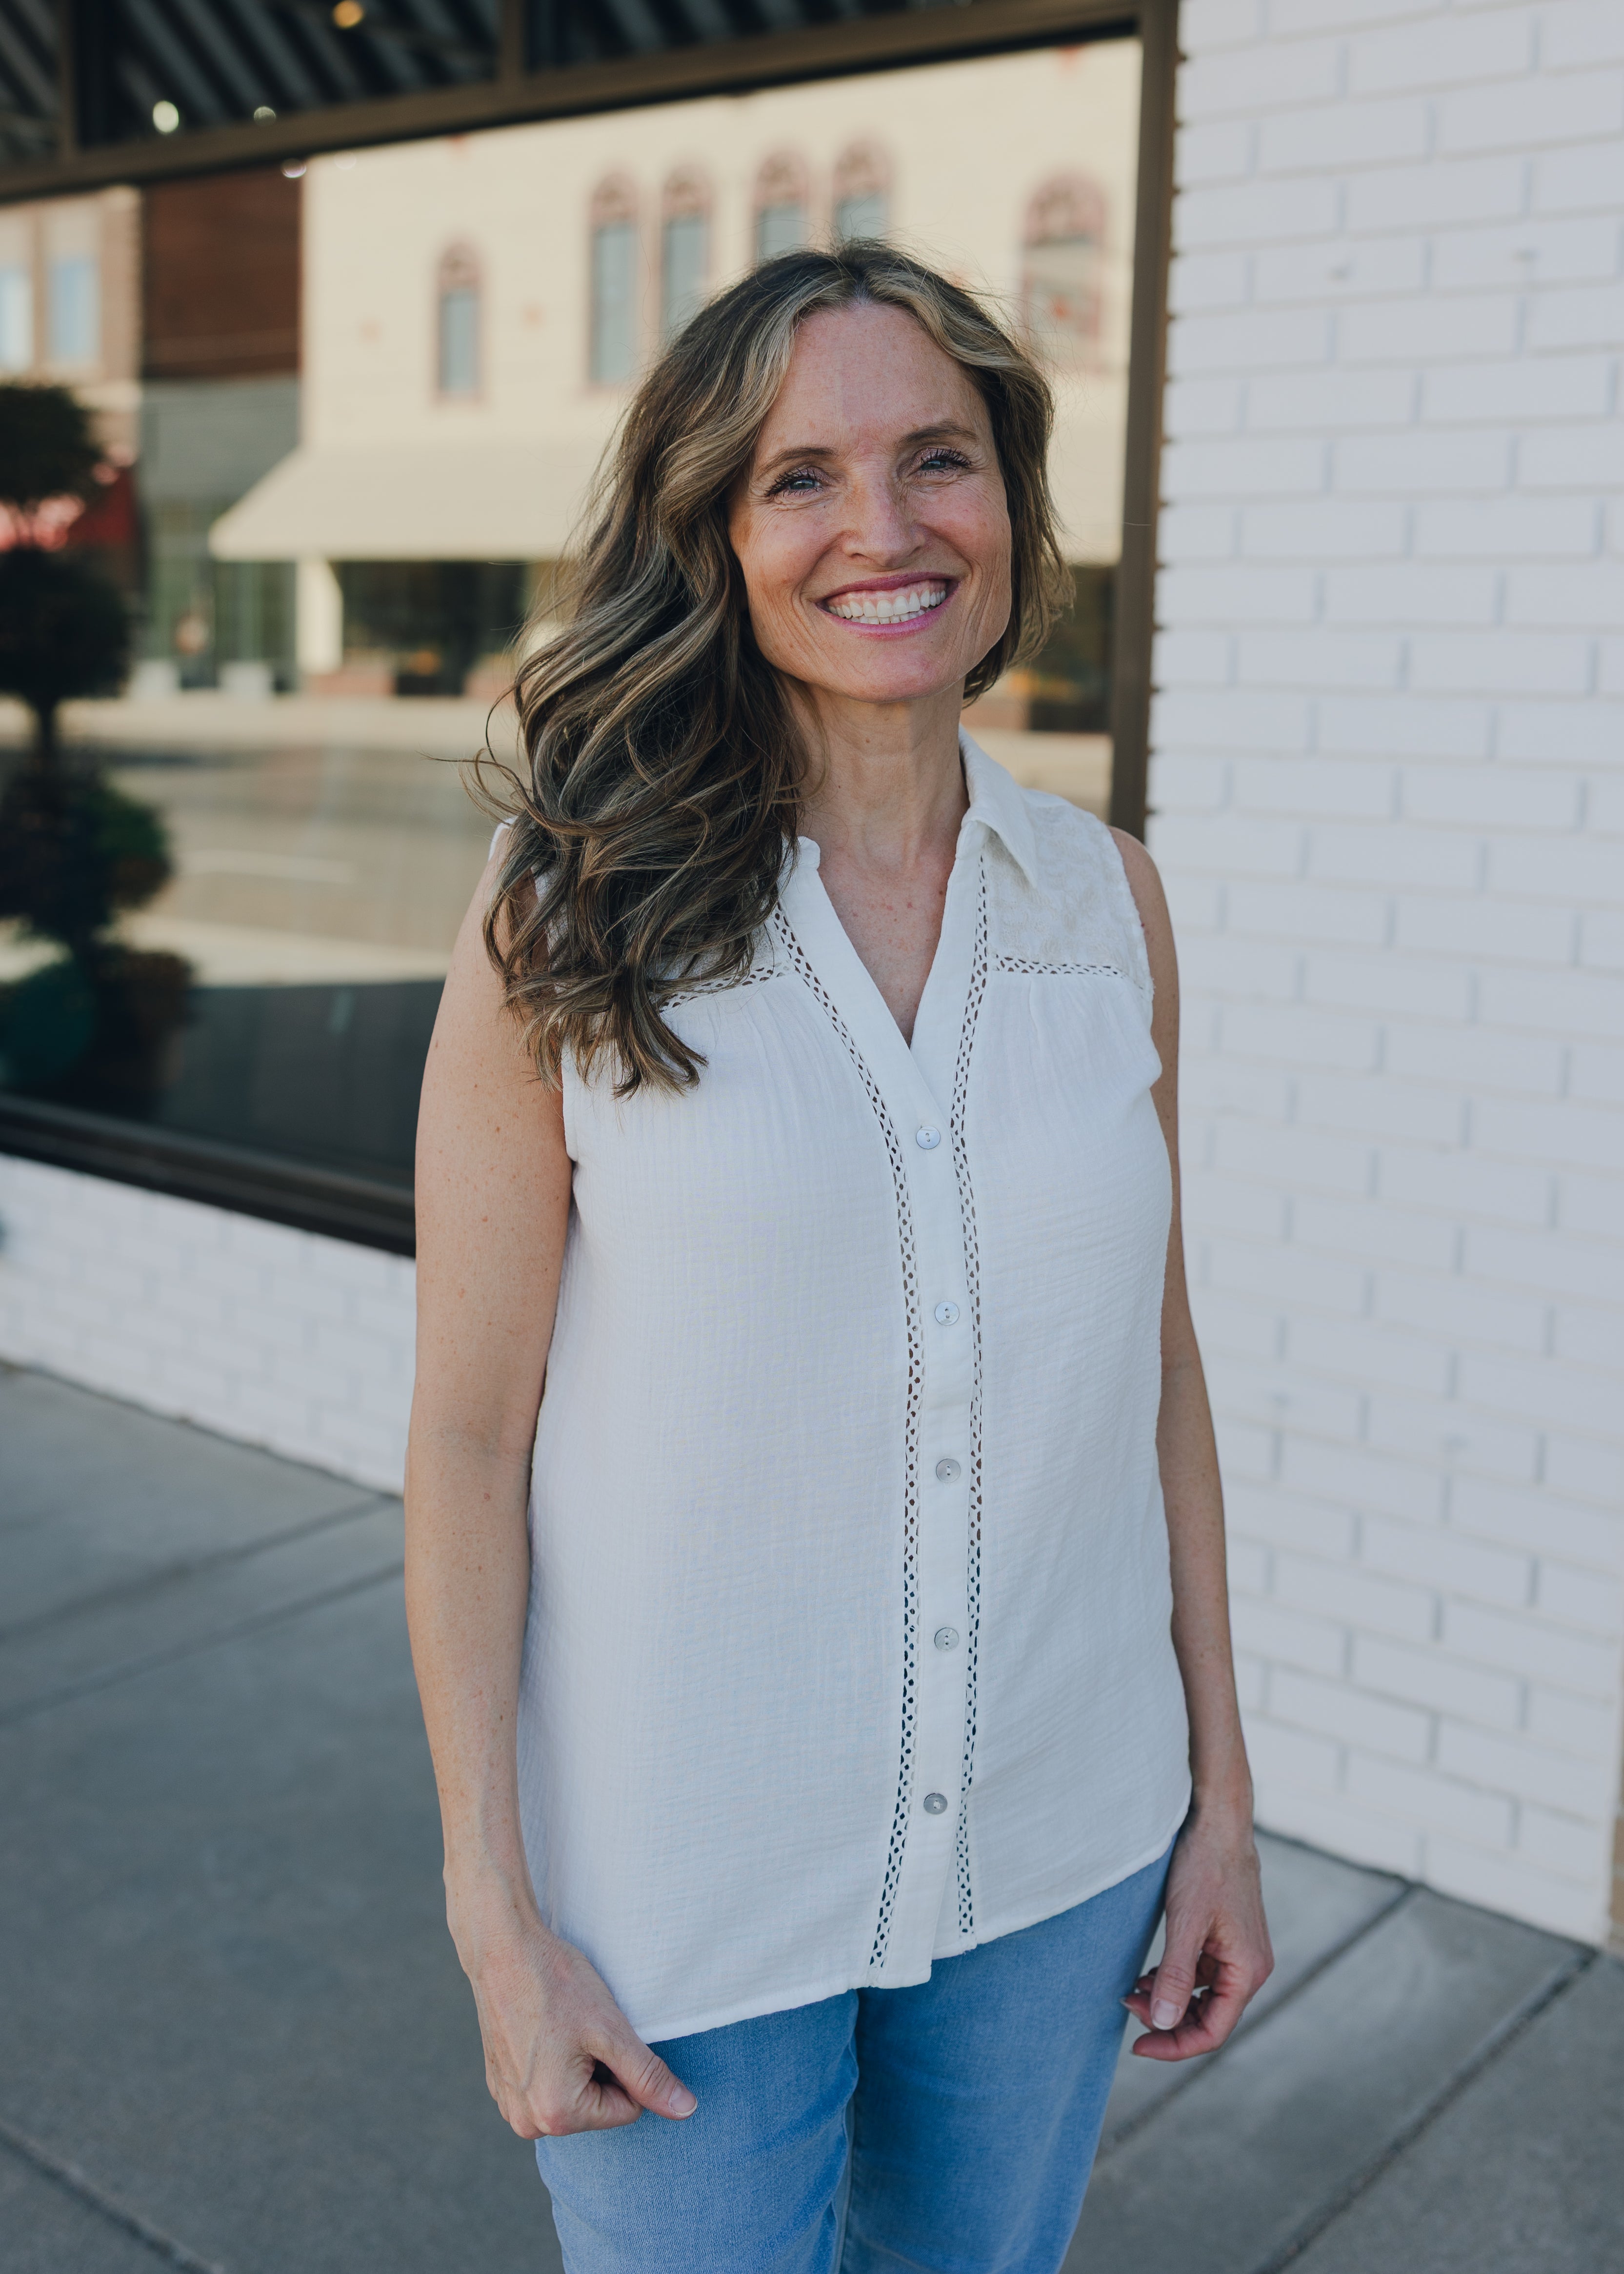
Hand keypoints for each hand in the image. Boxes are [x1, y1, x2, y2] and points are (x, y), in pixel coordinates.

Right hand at [454, 1895, 696, 2136]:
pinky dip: (552, 2062)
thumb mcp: (611, 2030)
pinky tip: (543, 2030)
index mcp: (557, 2115)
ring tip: (563, 2028)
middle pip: (598, 2106)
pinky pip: (546, 2086)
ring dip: (578, 2065)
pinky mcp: (500, 2086)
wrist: (502, 1950)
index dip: (626, 2067)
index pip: (626, 2109)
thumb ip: (649, 2076)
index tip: (602, 2032)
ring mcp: (509, 2105)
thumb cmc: (556, 1984)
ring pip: (573, 2095)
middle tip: (582, 2028)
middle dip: (600, 2068)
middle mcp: (527, 2123)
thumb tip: (686, 2111)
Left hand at [1121, 1796, 1272, 2061]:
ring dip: (1169, 2000)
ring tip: (1132, 1990)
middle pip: (1209, 2019)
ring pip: (1203, 1998)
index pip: (1213, 2032)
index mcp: (1247, 1971)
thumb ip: (1177, 1976)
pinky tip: (1150, 1973)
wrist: (1217, 1822)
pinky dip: (1176, 1980)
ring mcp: (1240, 1954)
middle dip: (1168, 2020)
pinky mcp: (1227, 1940)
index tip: (1136, 2047)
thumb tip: (1163, 2022)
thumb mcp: (1185, 1922)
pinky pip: (1202, 1976)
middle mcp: (1250, 1968)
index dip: (1174, 2045)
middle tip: (1126, 2004)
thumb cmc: (1204, 1866)